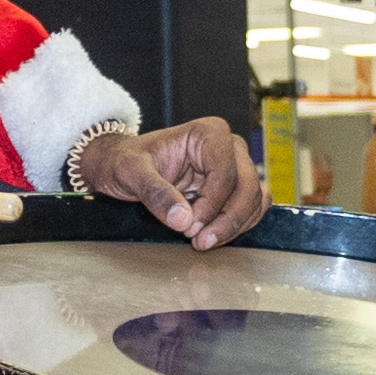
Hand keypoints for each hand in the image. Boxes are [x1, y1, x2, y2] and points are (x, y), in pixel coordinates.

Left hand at [73, 116, 257, 245]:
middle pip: (246, 187)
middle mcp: (228, 147)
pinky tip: (212, 235)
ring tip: (202, 241)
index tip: (189, 226)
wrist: (121, 166)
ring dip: (233, 226)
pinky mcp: (234, 187)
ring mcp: (235, 167)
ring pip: (254, 200)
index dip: (211, 204)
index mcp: (208, 133)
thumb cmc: (126, 160)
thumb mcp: (131, 172)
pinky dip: (237, 226)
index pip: (226, 173)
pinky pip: (252, 208)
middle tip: (200, 241)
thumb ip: (155, 193)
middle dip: (226, 220)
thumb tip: (182, 219)